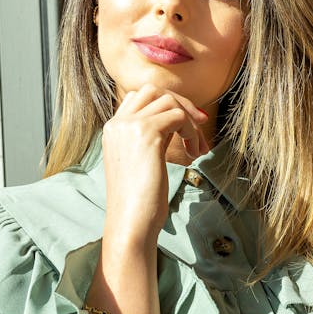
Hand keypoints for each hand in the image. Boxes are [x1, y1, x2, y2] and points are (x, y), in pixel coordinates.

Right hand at [102, 85, 209, 245]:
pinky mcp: (146, 133)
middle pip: (153, 90)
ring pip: (168, 100)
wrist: (130, 223)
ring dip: (190, 120)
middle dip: (181, 103)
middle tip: (200, 124)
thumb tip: (175, 124)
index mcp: (113, 129)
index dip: (167, 104)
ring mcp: (129, 126)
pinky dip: (192, 131)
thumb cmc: (139, 202)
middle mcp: (117, 123)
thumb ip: (150, 140)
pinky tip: (194, 153)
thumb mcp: (141, 163)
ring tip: (197, 147)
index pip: (140, 97)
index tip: (189, 124)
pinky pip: (178, 116)